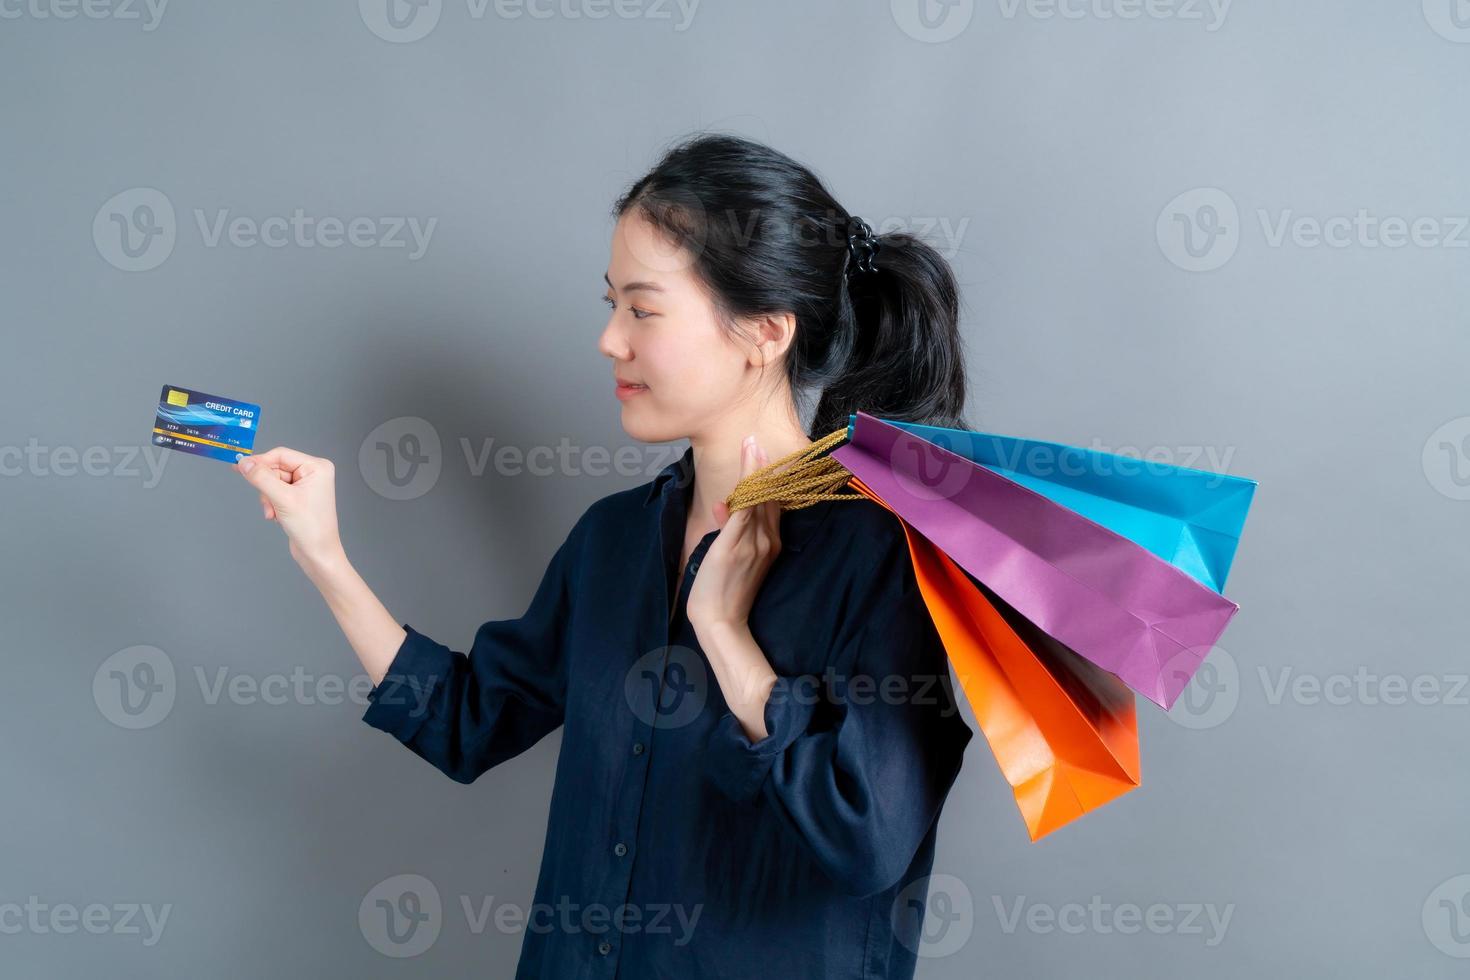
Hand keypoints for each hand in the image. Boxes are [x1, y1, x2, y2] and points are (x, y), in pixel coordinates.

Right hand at [234, 446, 343, 566]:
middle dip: (267, 488)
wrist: (317, 553)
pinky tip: (277, 516)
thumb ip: (261, 478)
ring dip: (268, 498)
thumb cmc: (311, 528)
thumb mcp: (282, 499)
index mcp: (317, 467)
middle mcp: (313, 473)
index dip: (260, 461)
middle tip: (268, 502)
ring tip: (275, 513)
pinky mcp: (298, 497)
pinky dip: (272, 504)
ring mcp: (306, 485)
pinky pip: (276, 493)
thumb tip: (244, 463)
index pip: (281, 455)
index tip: (240, 467)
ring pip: (273, 482)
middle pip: (275, 469)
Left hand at [686, 435, 781, 632]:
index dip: (769, 479)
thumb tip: (723, 505)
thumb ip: (730, 530)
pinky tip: (747, 464)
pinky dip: (747, 483)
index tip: (763, 455)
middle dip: (763, 467)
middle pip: (768, 497)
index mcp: (769, 544)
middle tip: (756, 438)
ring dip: (755, 468)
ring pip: (758, 498)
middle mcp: (767, 540)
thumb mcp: (732, 558)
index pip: (772, 504)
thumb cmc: (724, 593)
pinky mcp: (736, 544)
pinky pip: (745, 507)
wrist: (721, 622)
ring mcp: (753, 541)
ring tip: (752, 443)